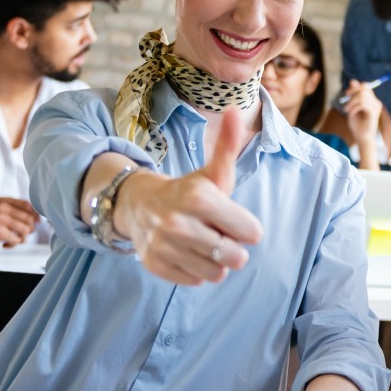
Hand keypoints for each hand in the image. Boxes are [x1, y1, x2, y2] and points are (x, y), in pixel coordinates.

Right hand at [0, 197, 38, 252]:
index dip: (36, 215)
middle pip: (29, 218)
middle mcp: (1, 207)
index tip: (36, 223)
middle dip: (30, 230)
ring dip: (22, 239)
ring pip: (26, 229)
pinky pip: (17, 239)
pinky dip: (13, 244)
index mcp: (3, 201)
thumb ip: (18, 213)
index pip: (28, 205)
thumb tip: (40, 219)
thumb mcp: (2, 214)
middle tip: (22, 235)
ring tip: (14, 240)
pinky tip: (4, 244)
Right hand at [115, 110, 262, 284]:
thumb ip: (229, 146)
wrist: (138, 204)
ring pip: (217, 272)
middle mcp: (180, 223)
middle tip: (217, 233)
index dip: (247, 228)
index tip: (232, 219)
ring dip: (215, 261)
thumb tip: (237, 110)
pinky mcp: (156, 264)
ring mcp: (166, 245)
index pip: (252, 233)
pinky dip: (196, 269)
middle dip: (233, 247)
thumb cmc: (188, 192)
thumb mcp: (212, 172)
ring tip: (201, 242)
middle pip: (237, 258)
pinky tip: (186, 251)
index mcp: (200, 198)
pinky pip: (196, 280)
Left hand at [341, 79, 380, 144]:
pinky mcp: (374, 112)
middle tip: (345, 99)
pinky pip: (363, 104)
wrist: (362, 139)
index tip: (346, 94)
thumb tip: (353, 80)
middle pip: (365, 88)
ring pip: (362, 95)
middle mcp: (376, 102)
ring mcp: (376, 107)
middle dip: (353, 92)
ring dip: (351, 102)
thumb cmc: (357, 125)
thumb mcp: (352, 107)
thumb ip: (353, 95)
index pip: (366, 86)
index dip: (355, 87)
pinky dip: (354, 108)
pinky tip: (351, 114)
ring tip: (346, 110)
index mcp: (371, 101)